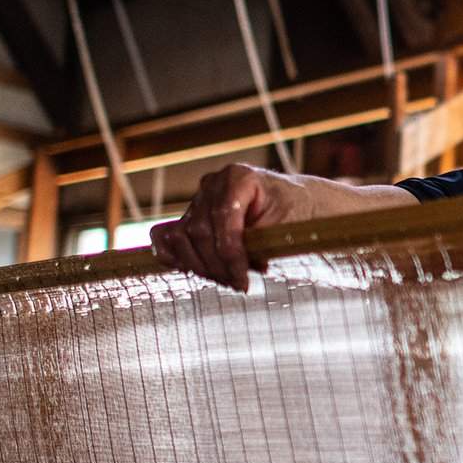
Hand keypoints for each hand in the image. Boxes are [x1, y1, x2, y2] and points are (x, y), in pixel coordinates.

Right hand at [150, 164, 315, 291]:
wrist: (297, 203)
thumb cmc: (296, 213)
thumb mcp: (286, 226)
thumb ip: (258, 243)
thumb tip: (236, 269)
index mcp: (239, 177)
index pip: (222, 220)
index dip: (229, 256)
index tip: (243, 282)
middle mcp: (213, 184)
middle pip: (198, 231)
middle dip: (217, 266)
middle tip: (239, 285)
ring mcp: (198, 199)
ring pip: (180, 237)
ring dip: (201, 266)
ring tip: (228, 280)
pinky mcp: (190, 215)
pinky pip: (165, 236)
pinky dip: (174, 256)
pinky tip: (194, 271)